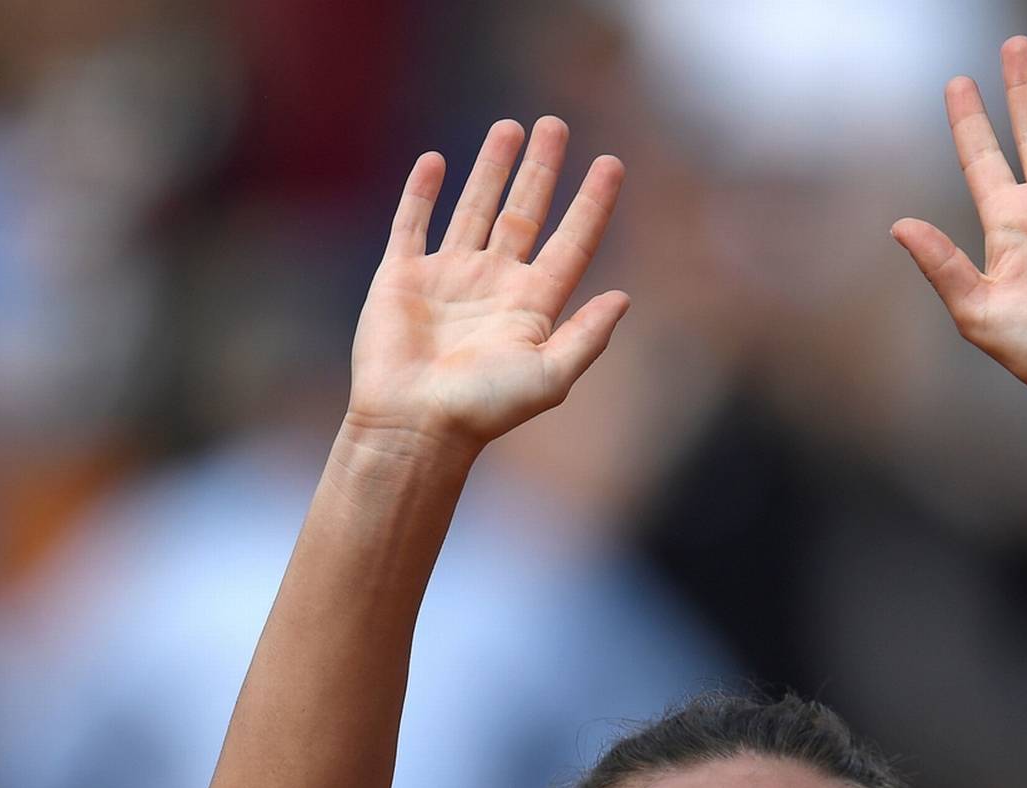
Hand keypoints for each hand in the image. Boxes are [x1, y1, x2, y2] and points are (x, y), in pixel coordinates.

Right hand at [346, 117, 628, 450]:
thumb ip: (588, 337)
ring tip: (509, 127)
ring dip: (491, 167)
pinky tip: (437, 161)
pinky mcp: (401, 277)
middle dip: (541, 168)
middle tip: (555, 124)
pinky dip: (423, 192)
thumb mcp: (551, 377)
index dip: (592, 203)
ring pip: (474, 208)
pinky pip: (413, 223)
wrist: (414, 425)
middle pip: (525, 212)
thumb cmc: (484, 410)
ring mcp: (447, 278)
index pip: (571, 241)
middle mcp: (493, 285)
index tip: (611, 163)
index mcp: (532, 306)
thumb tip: (625, 298)